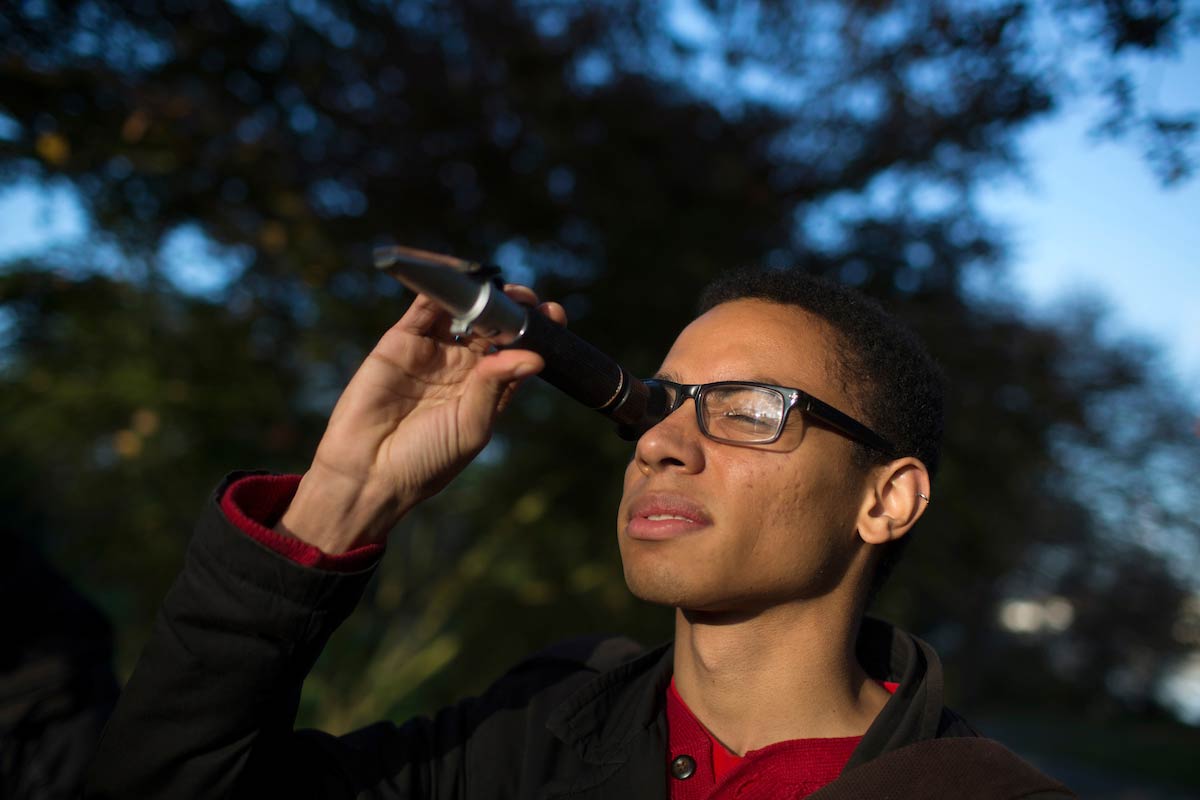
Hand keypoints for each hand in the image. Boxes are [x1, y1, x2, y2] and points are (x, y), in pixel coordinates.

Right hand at [277, 285, 566, 553]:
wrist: (368, 471)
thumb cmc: (426, 460)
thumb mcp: (472, 426)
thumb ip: (497, 386)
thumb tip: (536, 357)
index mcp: (486, 388)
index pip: (516, 349)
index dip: (535, 330)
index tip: (554, 315)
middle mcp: (461, 366)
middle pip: (492, 324)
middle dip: (510, 305)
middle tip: (525, 297)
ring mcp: (431, 350)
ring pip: (459, 310)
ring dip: (478, 293)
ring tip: (495, 284)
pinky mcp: (400, 341)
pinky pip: (422, 308)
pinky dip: (438, 287)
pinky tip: (457, 277)